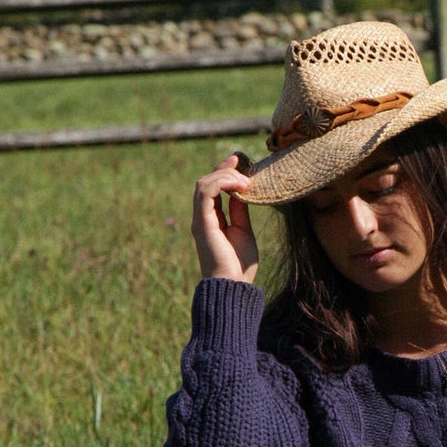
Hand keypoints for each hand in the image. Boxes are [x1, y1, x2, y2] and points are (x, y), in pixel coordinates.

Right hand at [192, 152, 259, 281]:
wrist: (233, 285)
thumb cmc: (239, 264)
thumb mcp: (243, 230)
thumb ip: (240, 211)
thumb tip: (243, 192)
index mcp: (211, 218)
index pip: (213, 187)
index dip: (225, 171)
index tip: (241, 161)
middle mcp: (202, 216)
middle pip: (207, 181)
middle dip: (226, 168)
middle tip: (246, 168)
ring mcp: (200, 219)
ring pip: (204, 183)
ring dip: (225, 175)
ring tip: (245, 180)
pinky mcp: (202, 222)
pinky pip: (206, 192)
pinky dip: (222, 182)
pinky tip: (240, 186)